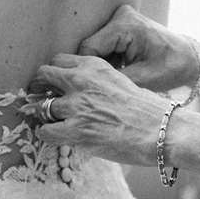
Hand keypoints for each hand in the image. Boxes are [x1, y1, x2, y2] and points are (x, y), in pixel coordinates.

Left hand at [28, 54, 175, 165]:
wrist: (161, 130)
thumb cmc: (146, 111)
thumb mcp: (121, 82)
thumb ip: (97, 83)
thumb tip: (78, 92)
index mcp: (95, 66)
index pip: (58, 60)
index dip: (53, 74)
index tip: (52, 84)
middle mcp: (82, 81)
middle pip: (43, 75)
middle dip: (38, 88)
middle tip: (40, 100)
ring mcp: (77, 105)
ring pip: (41, 106)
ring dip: (46, 116)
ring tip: (55, 124)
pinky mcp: (76, 129)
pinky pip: (45, 131)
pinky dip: (48, 135)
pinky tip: (58, 138)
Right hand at [78, 4, 198, 91]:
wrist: (190, 58)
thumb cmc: (172, 67)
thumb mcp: (143, 79)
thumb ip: (113, 80)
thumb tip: (87, 85)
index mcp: (125, 25)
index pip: (88, 48)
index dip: (87, 69)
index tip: (92, 87)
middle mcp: (120, 16)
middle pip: (90, 47)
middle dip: (96, 68)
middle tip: (109, 85)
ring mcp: (121, 19)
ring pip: (96, 48)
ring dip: (103, 65)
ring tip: (119, 77)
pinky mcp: (122, 26)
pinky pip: (104, 46)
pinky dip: (109, 61)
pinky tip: (122, 70)